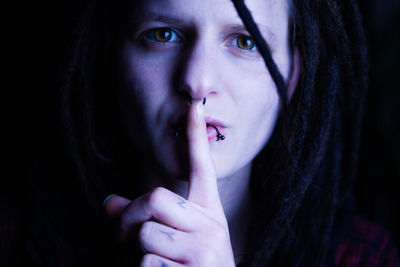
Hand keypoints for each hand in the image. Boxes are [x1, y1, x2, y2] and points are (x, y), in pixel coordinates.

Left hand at [104, 101, 235, 266]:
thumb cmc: (193, 264)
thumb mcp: (177, 237)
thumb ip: (144, 218)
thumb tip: (108, 203)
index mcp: (208, 209)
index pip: (202, 167)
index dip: (197, 136)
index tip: (195, 105)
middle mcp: (211, 223)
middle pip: (155, 198)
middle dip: (130, 217)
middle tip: (121, 235)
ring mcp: (204, 247)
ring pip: (146, 233)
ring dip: (138, 251)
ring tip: (155, 261)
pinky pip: (147, 262)